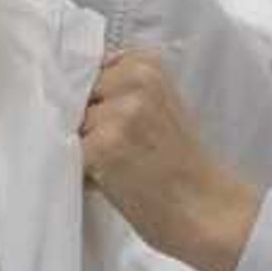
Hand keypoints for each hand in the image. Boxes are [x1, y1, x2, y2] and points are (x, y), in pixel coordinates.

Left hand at [80, 50, 260, 270]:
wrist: (204, 207)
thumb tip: (67, 91)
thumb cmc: (178, 164)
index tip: (102, 121)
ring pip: (69, 125)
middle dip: (82, 122)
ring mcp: (119, 112)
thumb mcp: (157, 106)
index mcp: (147, 63)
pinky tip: (107, 181)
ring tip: (112, 166)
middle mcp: (134, 80)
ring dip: (79, 147)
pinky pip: (68, 153)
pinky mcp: (104, 145)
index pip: (87, 68)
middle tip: (114, 150)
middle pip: (74, 95)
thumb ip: (121, 90)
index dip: (88, 100)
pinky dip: (80, 171)